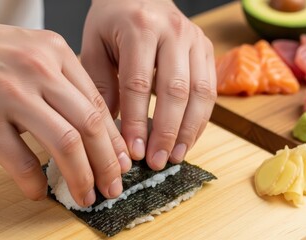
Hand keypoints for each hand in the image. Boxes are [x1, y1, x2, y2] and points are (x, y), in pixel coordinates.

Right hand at [0, 17, 130, 205]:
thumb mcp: (31, 52)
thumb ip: (62, 81)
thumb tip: (93, 127)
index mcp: (55, 52)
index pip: (97, 103)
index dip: (114, 139)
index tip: (122, 161)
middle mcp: (38, 69)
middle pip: (89, 125)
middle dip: (107, 163)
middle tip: (113, 186)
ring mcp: (10, 94)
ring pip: (65, 144)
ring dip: (82, 177)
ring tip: (87, 195)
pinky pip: (21, 160)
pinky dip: (34, 182)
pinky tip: (39, 191)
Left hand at [81, 0, 216, 169]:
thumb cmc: (113, 20)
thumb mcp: (94, 45)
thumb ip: (100, 85)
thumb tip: (111, 132)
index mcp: (140, 27)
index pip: (138, 83)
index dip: (136, 121)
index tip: (133, 151)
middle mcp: (173, 31)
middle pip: (176, 90)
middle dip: (166, 131)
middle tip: (157, 161)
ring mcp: (196, 40)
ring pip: (200, 93)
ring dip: (189, 130)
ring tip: (175, 156)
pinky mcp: (207, 50)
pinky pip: (211, 91)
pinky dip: (201, 119)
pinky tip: (187, 138)